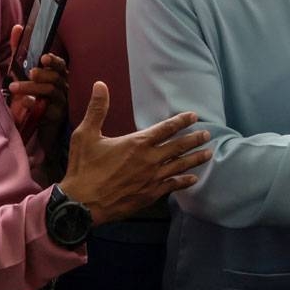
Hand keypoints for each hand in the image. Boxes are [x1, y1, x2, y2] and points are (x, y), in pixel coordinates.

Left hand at [6, 25, 67, 139]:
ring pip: (51, 91)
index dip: (53, 60)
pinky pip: (48, 110)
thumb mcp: (22, 72)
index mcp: (56, 75)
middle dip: (43, 74)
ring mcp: (60, 102)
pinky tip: (24, 102)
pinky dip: (35, 104)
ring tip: (14, 87)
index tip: (43, 58)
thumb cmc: (29, 93)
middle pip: (56, 77)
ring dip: (32, 88)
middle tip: (30, 73)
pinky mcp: (55, 117)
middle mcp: (62, 87)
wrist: (30, 125)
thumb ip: (20, 51)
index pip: (60, 65)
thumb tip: (18, 27)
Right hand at [59, 82, 212, 225]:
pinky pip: (172, 185)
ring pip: (180, 166)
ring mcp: (152, 178)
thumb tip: (100, 84)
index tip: (194, 116)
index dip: (181, 121)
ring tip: (209, 153)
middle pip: (179, 147)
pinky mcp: (150, 194)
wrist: (81, 204)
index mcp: (137, 143)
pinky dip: (184, 181)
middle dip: (195, 139)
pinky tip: (193, 179)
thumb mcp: (85, 135)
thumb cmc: (83, 168)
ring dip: (195, 159)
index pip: (166, 128)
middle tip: (207, 134)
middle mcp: (150, 160)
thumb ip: (97, 109)